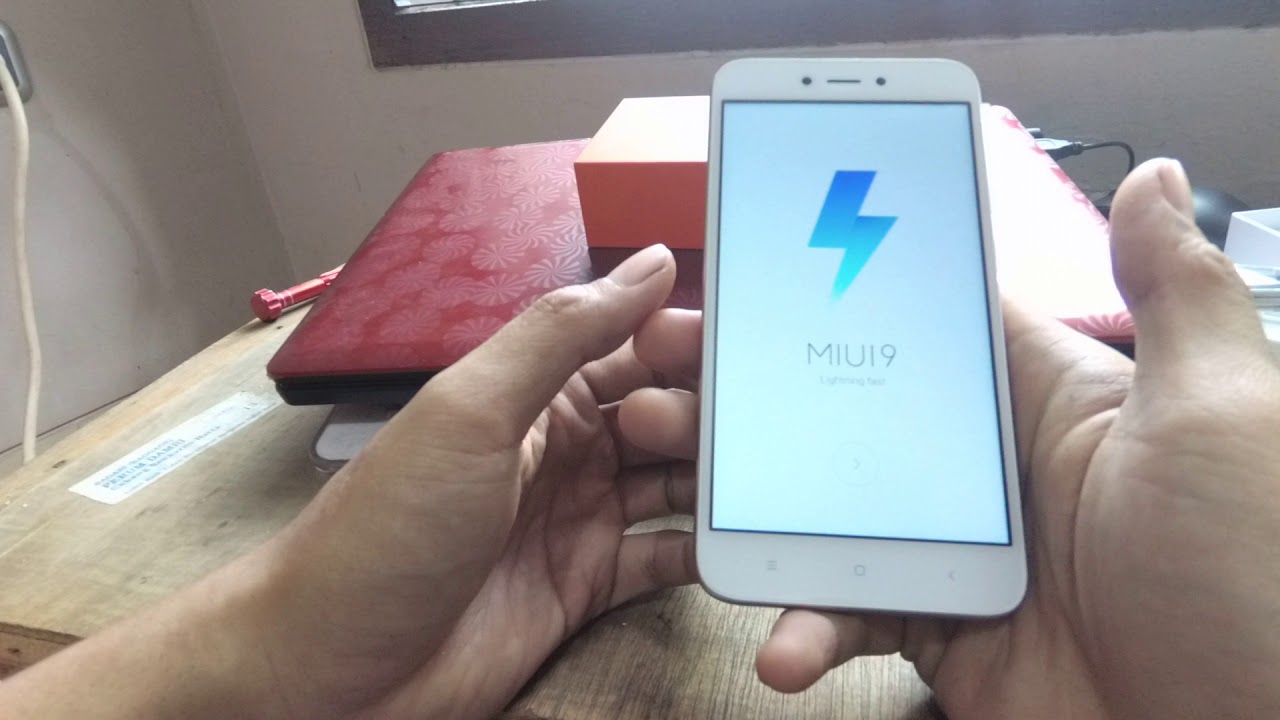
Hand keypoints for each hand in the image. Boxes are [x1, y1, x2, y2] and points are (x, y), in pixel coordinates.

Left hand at [0, 246, 696, 719]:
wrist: (327, 669)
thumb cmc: (388, 529)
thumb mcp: (472, 410)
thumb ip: (563, 334)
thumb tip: (652, 262)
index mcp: (532, 391)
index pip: (632, 342)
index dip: (691, 338)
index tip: (758, 341)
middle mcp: (562, 447)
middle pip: (664, 410)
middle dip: (713, 410)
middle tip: (762, 427)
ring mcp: (577, 518)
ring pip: (675, 482)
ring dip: (720, 476)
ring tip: (780, 477)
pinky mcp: (586, 586)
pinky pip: (663, 558)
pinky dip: (704, 550)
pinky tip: (748, 544)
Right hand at [621, 159, 1279, 718]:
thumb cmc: (1253, 572)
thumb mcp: (1223, 416)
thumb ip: (1174, 297)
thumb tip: (1152, 176)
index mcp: (1047, 397)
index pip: (925, 320)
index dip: (840, 288)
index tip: (751, 267)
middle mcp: (991, 468)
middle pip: (848, 414)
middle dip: (758, 400)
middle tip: (670, 382)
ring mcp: (957, 552)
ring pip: (828, 512)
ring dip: (751, 507)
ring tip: (683, 492)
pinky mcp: (941, 632)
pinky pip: (850, 615)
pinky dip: (806, 625)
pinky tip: (782, 644)